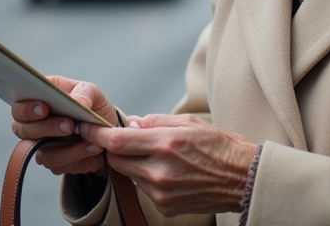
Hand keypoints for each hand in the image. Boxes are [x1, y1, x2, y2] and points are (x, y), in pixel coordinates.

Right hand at [10, 76, 116, 175]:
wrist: (107, 132)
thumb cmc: (92, 107)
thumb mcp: (92, 92)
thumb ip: (84, 92)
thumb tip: (78, 101)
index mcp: (38, 100)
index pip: (19, 106)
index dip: (27, 108)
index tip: (44, 108)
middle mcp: (35, 123)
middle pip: (22, 130)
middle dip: (46, 127)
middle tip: (69, 125)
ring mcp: (42, 144)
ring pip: (41, 152)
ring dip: (67, 148)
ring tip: (88, 139)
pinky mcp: (54, 161)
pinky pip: (57, 165)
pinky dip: (76, 157)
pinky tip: (91, 148)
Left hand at [78, 114, 256, 216]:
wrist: (244, 179)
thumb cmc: (219, 146)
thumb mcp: (188, 123)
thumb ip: (154, 122)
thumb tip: (131, 124)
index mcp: (166, 144)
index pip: (117, 141)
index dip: (96, 133)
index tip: (85, 126)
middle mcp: (160, 171)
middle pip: (117, 160)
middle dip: (115, 148)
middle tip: (122, 139)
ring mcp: (162, 193)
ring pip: (129, 175)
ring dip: (133, 164)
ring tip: (155, 155)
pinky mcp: (166, 207)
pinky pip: (144, 189)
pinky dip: (147, 178)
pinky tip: (166, 171)